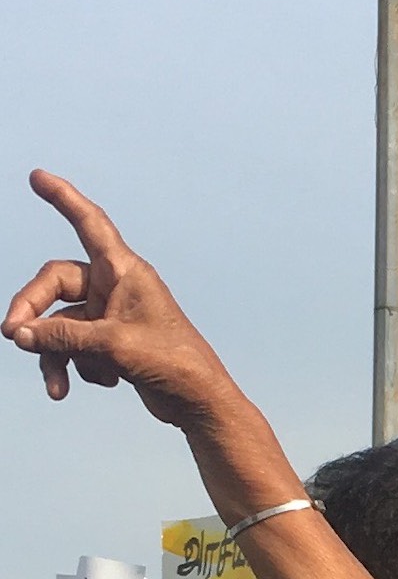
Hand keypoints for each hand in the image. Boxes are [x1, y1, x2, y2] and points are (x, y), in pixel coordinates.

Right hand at [4, 174, 238, 424]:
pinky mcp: (111, 341)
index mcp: (124, 271)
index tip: (38, 176)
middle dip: (33, 312)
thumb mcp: (111, 346)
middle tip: (13, 336)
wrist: (199, 402)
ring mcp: (112, 314)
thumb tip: (19, 334)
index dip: (63, 198)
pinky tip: (107, 382)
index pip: (89, 223)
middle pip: (54, 284)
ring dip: (55, 354)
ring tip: (57, 387)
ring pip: (61, 324)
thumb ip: (61, 337)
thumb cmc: (170, 363)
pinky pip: (76, 345)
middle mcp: (115, 286)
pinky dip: (79, 366)